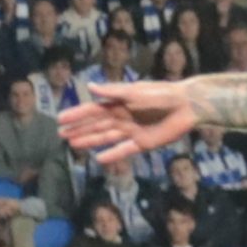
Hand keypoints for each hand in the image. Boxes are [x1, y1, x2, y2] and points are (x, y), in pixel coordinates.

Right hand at [59, 80, 198, 165]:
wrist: (185, 106)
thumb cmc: (161, 94)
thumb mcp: (135, 91)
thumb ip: (113, 92)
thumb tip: (90, 87)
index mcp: (119, 103)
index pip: (93, 110)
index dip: (77, 115)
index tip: (60, 119)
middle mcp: (122, 117)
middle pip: (96, 125)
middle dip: (79, 129)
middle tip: (61, 135)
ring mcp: (132, 131)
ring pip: (106, 137)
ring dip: (90, 141)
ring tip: (73, 145)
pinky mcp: (143, 143)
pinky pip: (124, 150)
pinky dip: (112, 155)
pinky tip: (99, 159)